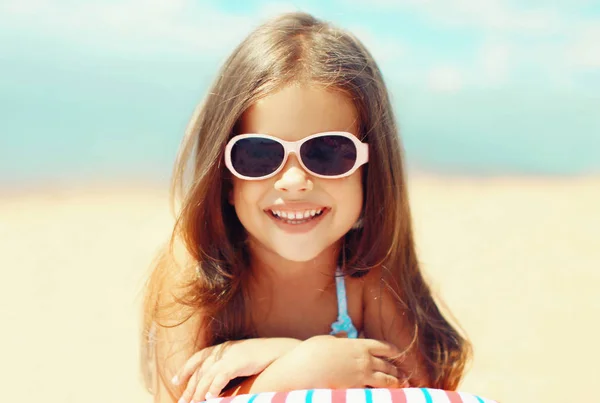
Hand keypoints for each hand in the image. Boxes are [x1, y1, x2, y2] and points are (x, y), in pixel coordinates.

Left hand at [173, 338, 299, 402]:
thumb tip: (218, 380)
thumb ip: (228, 366)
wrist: (281, 349)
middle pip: (200, 371)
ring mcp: (230, 355)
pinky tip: (209, 397)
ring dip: (198, 392)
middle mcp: (223, 350)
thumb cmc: (263, 356)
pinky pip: (221, 376)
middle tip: (182, 402)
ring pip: (207, 376)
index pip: (198, 358)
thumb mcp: (241, 358)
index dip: (186, 370)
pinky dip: (214, 387)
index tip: (176, 381)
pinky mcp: (238, 362)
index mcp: (222, 348)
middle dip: (189, 388)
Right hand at [261, 335, 409, 389]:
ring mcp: (361, 375)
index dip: (392, 350)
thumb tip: (343, 334)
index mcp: (358, 345)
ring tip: (400, 385)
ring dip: (394, 382)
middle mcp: (363, 360)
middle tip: (402, 373)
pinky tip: (386, 395)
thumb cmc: (311, 353)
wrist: (304, 369)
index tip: (398, 353)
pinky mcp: (356, 389)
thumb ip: (338, 339)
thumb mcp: (326, 340)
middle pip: (386, 364)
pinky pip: (374, 391)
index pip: (382, 346)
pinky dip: (381, 393)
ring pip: (385, 380)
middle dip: (395, 369)